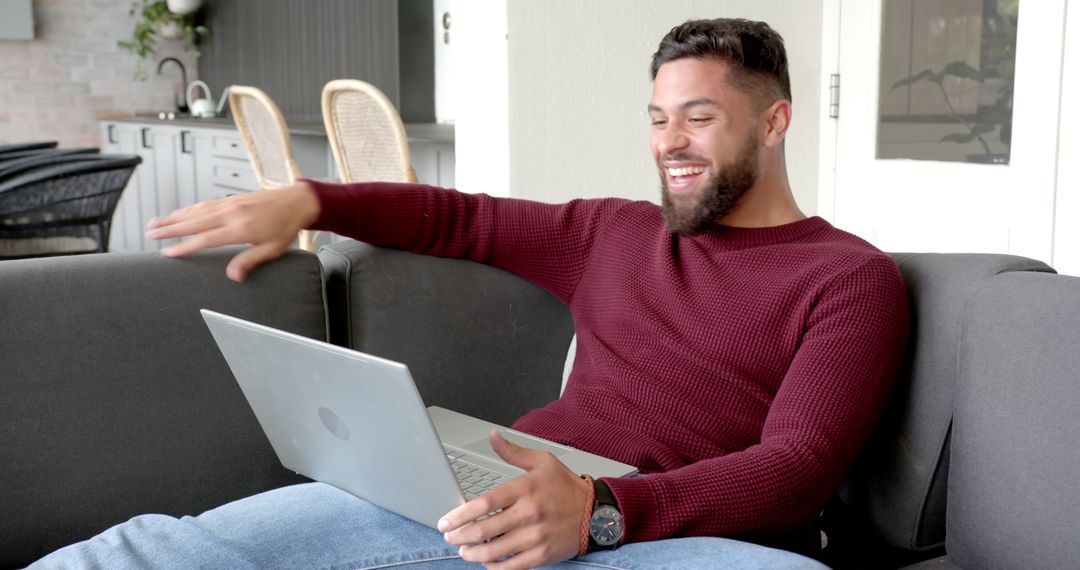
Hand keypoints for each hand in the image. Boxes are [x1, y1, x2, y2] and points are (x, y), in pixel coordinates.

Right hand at [145, 182, 319, 281]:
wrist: (297, 201)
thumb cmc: (287, 226)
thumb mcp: (272, 249)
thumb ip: (250, 261)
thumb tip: (232, 276)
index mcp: (240, 229)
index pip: (204, 239)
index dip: (184, 247)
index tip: (167, 253)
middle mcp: (231, 214)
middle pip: (193, 222)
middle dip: (169, 228)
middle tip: (150, 234)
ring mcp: (230, 204)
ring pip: (195, 211)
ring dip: (174, 217)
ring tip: (156, 222)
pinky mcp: (232, 199)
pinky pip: (205, 204)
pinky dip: (189, 209)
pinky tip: (180, 213)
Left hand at [440, 430, 590, 568]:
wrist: (596, 512)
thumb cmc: (567, 487)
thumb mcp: (542, 462)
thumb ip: (513, 452)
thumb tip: (493, 436)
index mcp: (525, 488)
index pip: (484, 502)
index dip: (460, 514)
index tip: (446, 521)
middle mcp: (529, 513)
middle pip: (484, 529)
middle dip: (460, 536)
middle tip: (449, 537)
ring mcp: (535, 536)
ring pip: (494, 550)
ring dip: (472, 554)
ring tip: (463, 551)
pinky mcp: (542, 555)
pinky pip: (512, 565)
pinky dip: (494, 566)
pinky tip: (486, 562)